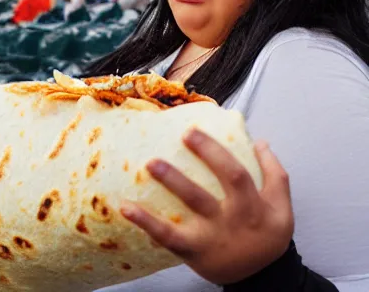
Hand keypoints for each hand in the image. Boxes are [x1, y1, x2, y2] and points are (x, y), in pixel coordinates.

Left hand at [120, 130, 293, 284]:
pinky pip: (167, 237)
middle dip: (184, 169)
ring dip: (168, 186)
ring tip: (149, 165)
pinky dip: (145, 222)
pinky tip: (125, 207)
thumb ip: (274, 173)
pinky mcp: (193, 251)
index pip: (234, 174)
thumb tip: (260, 141)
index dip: (213, 151)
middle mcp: (229, 220)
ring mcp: (210, 237)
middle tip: (159, 149)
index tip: (190, 132)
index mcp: (251, 205)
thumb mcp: (282, 206)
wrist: (264, 277)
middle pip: (204, 193)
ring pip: (187, 211)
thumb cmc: (267, 233)